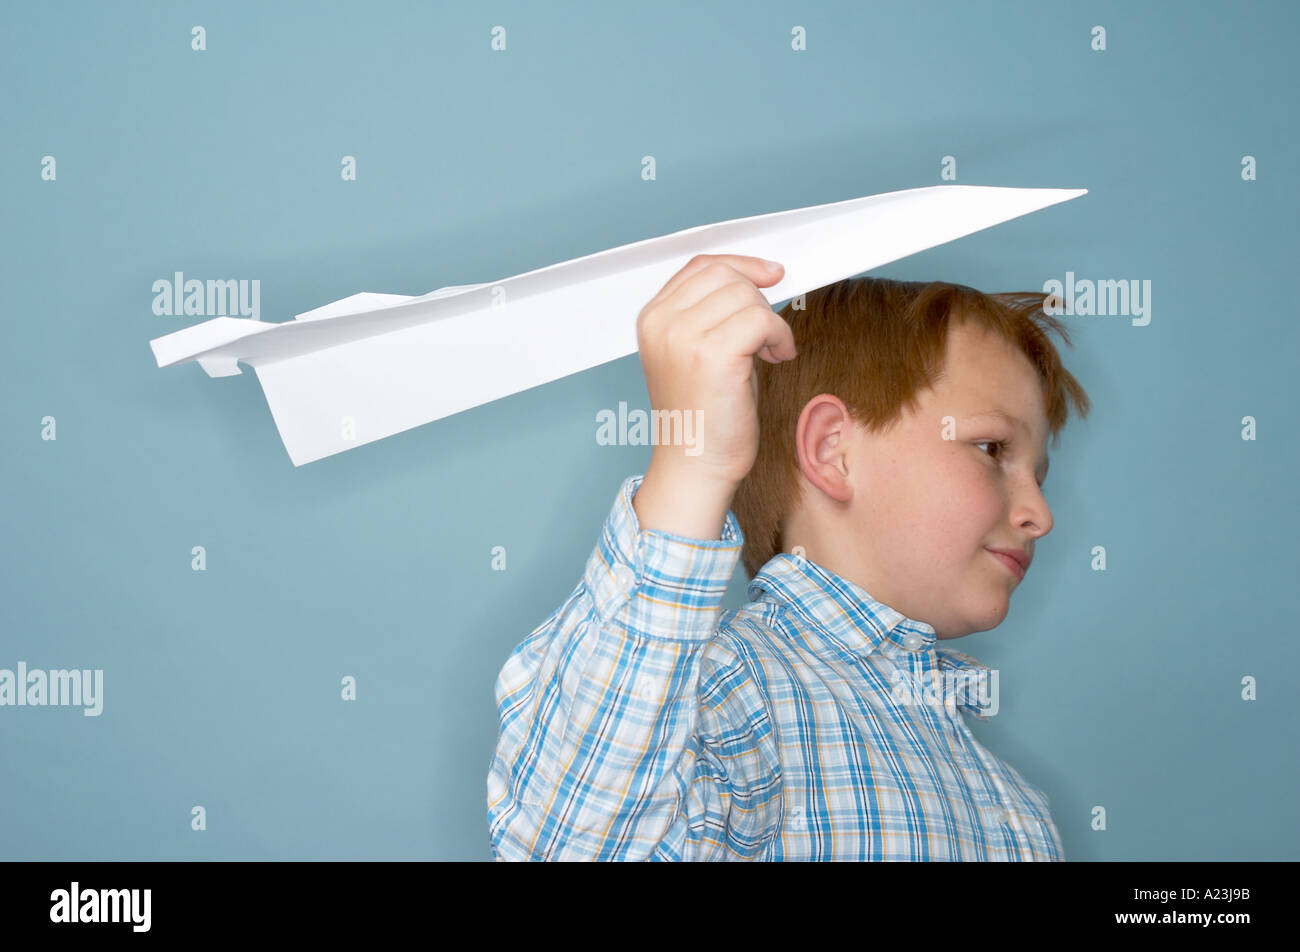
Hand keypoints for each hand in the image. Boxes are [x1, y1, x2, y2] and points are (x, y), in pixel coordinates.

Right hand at [635, 253, 797, 491]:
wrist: (696, 463)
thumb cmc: (703, 414)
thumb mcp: (697, 351)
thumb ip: (712, 311)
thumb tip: (758, 275)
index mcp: (652, 319)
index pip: (700, 266)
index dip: (741, 266)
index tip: (770, 274)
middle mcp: (662, 324)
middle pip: (726, 276)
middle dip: (756, 299)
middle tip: (765, 334)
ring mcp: (684, 338)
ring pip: (747, 297)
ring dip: (770, 322)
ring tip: (767, 352)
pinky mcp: (713, 355)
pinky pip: (762, 320)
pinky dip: (780, 337)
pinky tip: (775, 358)